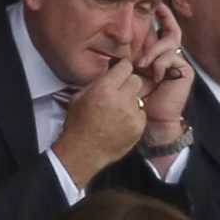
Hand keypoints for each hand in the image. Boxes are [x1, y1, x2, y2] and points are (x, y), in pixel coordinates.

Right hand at [52, 59, 146, 187]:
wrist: (83, 152)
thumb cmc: (78, 126)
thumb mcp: (79, 97)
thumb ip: (97, 83)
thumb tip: (109, 74)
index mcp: (104, 89)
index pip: (125, 66)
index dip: (122, 69)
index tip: (120, 72)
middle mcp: (120, 100)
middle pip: (136, 80)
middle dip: (128, 84)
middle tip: (119, 92)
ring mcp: (131, 114)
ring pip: (139, 98)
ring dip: (130, 101)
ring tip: (118, 111)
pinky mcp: (138, 128)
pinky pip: (141, 114)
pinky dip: (133, 116)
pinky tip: (121, 122)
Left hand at [136, 3, 193, 130]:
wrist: (150, 119)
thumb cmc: (137, 98)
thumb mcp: (129, 72)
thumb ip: (129, 56)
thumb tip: (120, 36)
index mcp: (156, 55)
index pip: (160, 31)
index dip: (160, 17)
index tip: (154, 5)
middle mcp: (168, 56)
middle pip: (171, 31)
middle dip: (165, 19)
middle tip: (158, 8)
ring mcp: (177, 63)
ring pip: (169, 43)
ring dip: (154, 50)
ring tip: (142, 63)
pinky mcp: (184, 71)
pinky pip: (172, 57)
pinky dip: (160, 64)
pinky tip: (154, 75)